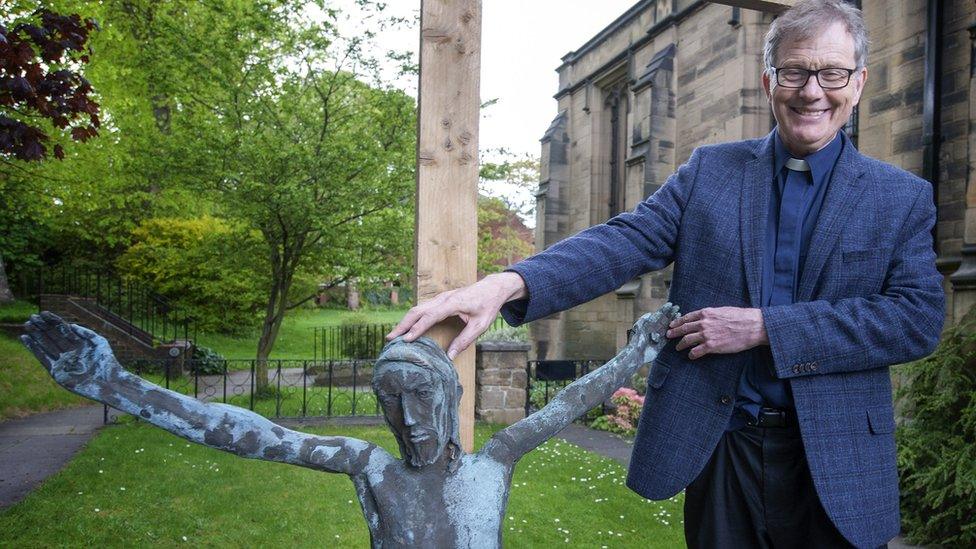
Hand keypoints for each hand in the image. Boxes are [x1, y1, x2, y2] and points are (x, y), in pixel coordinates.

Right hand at [21, 311, 117, 388]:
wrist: (107, 383)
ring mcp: (62, 361)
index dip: (53, 321)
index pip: (63, 330)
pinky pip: (42, 358)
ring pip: (46, 345)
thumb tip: (71, 325)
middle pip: (52, 336)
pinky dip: (34, 349)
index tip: (42, 313)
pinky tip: (26, 339)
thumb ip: (86, 333)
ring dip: (36, 336)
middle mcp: (69, 351)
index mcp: (79, 343)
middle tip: (30, 318)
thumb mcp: (99, 343)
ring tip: (26, 325)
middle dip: (41, 327)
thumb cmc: (107, 362)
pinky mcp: (56, 372)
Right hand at [386, 272, 526, 359]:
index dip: (417, 328)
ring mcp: (440, 297)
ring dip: (405, 321)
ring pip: (418, 308)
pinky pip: (423, 308)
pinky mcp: (441, 299)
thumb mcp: (480, 325)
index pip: (430, 316)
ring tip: (394, 335)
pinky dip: (412, 317)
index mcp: (453, 303)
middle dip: (403, 324)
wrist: (492, 288)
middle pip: (417, 310)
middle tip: (390, 339)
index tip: (406, 340)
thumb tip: (450, 357)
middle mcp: (443, 298)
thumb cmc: (488, 306)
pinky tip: (407, 327)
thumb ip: (465, 340)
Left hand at [629, 303, 680, 361]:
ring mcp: (658, 335)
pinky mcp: (662, 343)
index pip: (658, 314)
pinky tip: (678, 327)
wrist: (636, 355)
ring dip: (674, 320)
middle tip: (678, 307)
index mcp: (649, 324)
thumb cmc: (635, 341)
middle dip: (671, 313)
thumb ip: (643, 320)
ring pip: (668, 326)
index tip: (670, 304)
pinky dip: (674, 331)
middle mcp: (654, 328)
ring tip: (679, 314)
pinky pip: (669, 336)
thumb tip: (650, 314)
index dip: (664, 309)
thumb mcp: (638, 328)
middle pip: (664, 319)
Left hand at [665, 306, 767, 359]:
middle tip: (668, 335)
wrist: (752, 326)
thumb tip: (705, 318)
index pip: (687, 317)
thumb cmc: (741, 317)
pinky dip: (691, 354)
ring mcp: (706, 335)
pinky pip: (696, 352)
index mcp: (706, 313)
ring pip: (687, 340)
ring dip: (680, 344)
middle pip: (683, 329)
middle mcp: (703, 323)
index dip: (678, 322)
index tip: (672, 324)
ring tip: (678, 347)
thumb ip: (711, 315)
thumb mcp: (723, 310)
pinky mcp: (711, 346)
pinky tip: (690, 356)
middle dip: (674, 332)